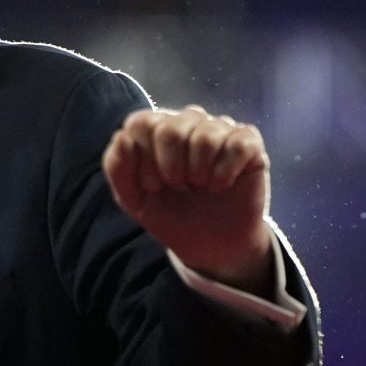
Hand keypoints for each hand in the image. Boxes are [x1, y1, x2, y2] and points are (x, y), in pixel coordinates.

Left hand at [102, 106, 273, 294]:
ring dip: (199, 173)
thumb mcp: (133, 198)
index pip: (142, 124)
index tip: (152, 185)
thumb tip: (122, 136)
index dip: (144, 160)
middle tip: (179, 187)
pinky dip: (225, 173)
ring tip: (200, 186)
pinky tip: (221, 185)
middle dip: (171, 169)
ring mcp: (219, 128)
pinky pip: (237, 144)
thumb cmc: (169, 213)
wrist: (210, 244)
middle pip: (171, 129)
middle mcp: (187, 121)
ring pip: (206, 136)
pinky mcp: (248, 142)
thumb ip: (117, 168)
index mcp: (155, 128)